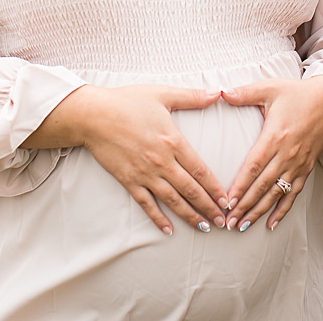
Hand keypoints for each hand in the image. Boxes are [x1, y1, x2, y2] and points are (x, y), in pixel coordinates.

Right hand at [54, 84, 230, 234]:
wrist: (94, 116)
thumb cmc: (128, 102)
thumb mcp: (163, 94)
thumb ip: (191, 97)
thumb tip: (217, 93)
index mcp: (173, 141)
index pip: (200, 170)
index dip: (215, 187)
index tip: (227, 200)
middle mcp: (162, 161)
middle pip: (191, 190)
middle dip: (209, 207)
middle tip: (223, 221)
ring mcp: (145, 173)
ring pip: (173, 200)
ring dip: (190, 216)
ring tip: (205, 227)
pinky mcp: (128, 180)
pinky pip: (146, 204)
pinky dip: (158, 218)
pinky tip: (168, 230)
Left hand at [221, 77, 322, 231]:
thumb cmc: (297, 93)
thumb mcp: (270, 88)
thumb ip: (244, 92)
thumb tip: (219, 92)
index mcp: (275, 136)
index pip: (255, 166)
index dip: (241, 185)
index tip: (228, 202)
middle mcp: (287, 154)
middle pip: (263, 186)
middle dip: (245, 206)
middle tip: (228, 222)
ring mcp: (299, 164)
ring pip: (276, 194)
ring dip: (259, 212)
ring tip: (242, 227)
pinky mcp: (307, 169)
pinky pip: (293, 194)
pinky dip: (282, 210)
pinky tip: (271, 224)